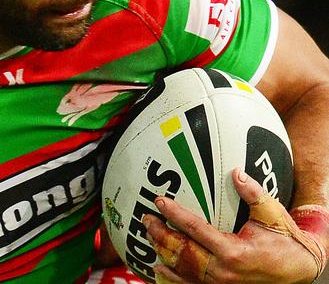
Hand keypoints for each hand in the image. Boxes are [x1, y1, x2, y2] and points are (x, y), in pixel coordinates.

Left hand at [143, 168, 327, 282]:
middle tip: (146, 218)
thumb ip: (253, 193)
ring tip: (149, 236)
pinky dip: (170, 278)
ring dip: (162, 253)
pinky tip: (158, 268)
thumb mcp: (271, 214)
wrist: (298, 269)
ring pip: (181, 271)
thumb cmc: (284, 239)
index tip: (159, 201)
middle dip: (160, 234)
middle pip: (181, 252)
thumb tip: (236, 172)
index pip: (195, 230)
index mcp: (233, 251)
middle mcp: (222, 272)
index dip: (174, 215)